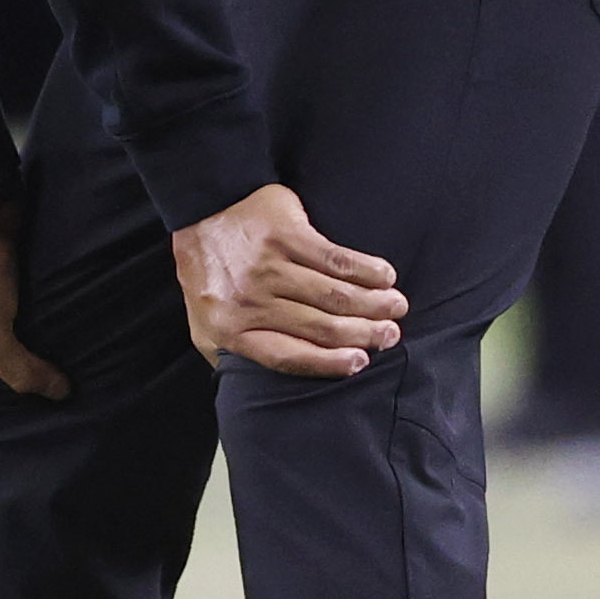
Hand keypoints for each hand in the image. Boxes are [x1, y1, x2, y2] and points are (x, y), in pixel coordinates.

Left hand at [172, 182, 407, 378]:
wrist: (204, 208)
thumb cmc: (210, 271)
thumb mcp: (206, 323)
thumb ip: (235, 354)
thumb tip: (264, 389)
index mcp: (231, 330)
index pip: (288, 357)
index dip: (330, 363)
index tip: (360, 363)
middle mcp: (250, 301)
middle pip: (320, 327)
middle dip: (365, 334)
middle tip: (390, 335)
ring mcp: (268, 267)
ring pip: (334, 295)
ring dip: (374, 304)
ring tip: (395, 307)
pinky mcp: (286, 235)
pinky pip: (336, 259)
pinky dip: (367, 270)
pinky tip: (384, 275)